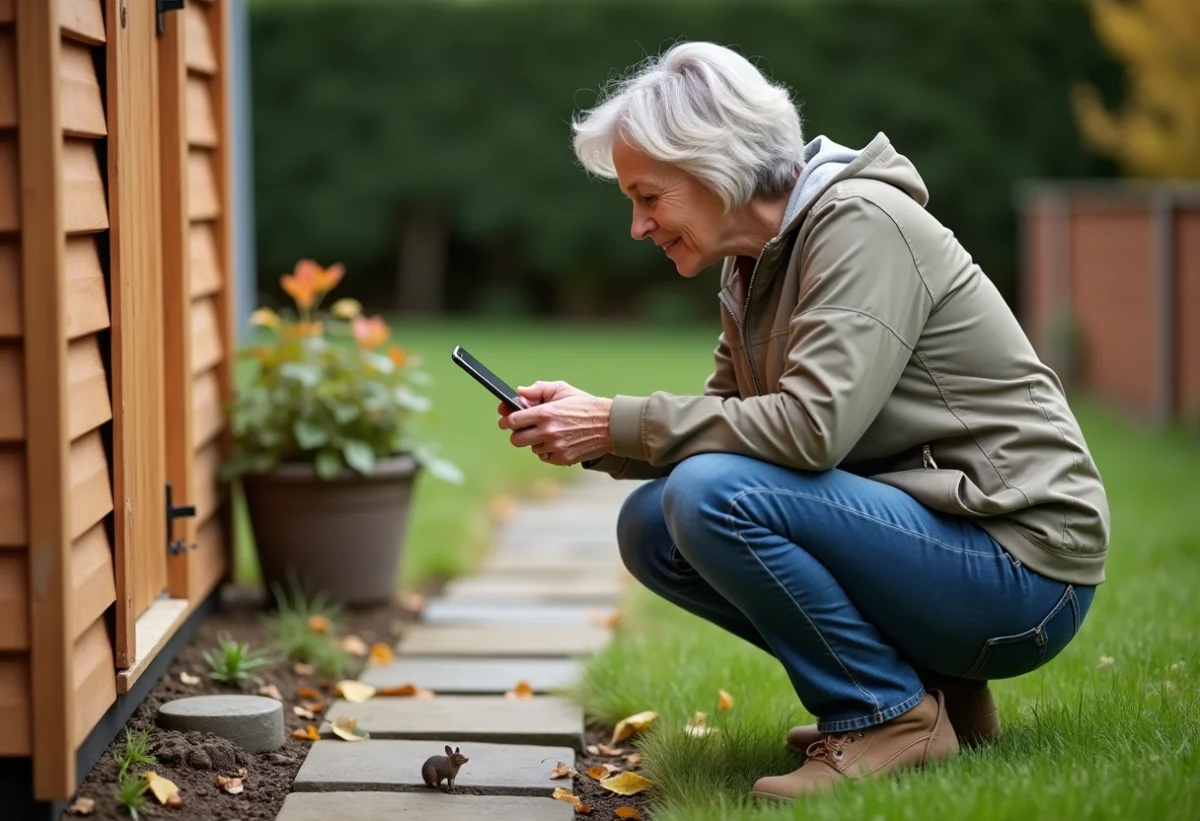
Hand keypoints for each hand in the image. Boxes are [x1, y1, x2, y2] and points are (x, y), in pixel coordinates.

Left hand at [497, 381, 612, 465]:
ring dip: (536, 442)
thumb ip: (538, 389)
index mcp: (545, 413)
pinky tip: (558, 442)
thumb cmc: (584, 405)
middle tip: (524, 429)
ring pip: (532, 449)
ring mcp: (555, 447)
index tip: (506, 421)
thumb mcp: (562, 390)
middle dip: (518, 433)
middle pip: (516, 440)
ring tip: (550, 433)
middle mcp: (548, 431)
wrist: (609, 425)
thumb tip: (519, 392)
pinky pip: (544, 457)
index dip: (507, 420)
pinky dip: (547, 451)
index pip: (513, 420)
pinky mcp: (563, 459)